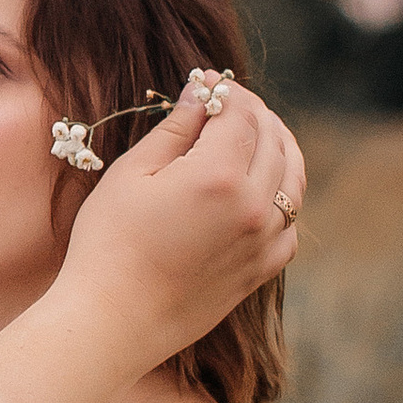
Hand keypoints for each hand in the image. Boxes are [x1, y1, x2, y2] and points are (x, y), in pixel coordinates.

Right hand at [63, 71, 304, 370]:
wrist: (113, 320)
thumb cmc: (108, 244)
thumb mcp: (132, 174)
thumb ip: (175, 129)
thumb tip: (202, 92)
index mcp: (219, 175)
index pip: (242, 114)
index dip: (228, 91)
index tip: (210, 82)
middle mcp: (254, 206)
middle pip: (274, 139)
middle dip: (254, 114)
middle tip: (230, 104)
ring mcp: (264, 240)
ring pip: (293, 179)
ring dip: (278, 149)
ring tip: (254, 138)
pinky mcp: (262, 269)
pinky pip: (291, 223)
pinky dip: (283, 197)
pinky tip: (261, 192)